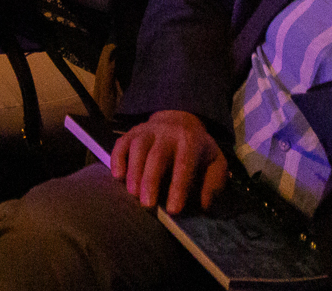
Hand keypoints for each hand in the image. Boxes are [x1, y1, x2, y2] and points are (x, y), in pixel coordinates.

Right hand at [110, 110, 229, 214]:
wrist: (180, 121)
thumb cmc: (197, 150)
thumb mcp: (215, 162)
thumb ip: (213, 183)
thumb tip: (204, 205)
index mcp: (190, 141)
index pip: (184, 165)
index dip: (178, 188)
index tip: (174, 210)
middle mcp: (167, 133)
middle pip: (157, 155)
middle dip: (151, 181)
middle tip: (147, 205)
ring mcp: (147, 130)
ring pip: (137, 147)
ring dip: (133, 171)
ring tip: (133, 194)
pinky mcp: (131, 132)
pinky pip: (121, 143)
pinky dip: (117, 159)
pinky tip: (118, 176)